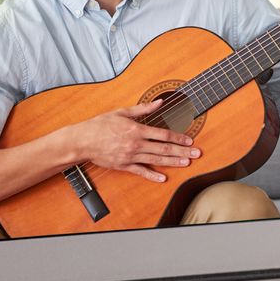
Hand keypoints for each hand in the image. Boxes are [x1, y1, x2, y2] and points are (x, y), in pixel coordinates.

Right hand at [63, 100, 199, 182]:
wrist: (83, 140)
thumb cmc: (101, 124)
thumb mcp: (122, 112)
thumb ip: (143, 108)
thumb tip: (160, 102)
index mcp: (136, 129)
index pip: (163, 134)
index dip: (179, 138)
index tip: (189, 140)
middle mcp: (135, 144)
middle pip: (164, 148)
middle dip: (182, 151)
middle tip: (196, 154)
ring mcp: (130, 156)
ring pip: (156, 160)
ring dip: (173, 162)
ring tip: (187, 163)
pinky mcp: (124, 166)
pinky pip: (141, 172)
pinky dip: (152, 176)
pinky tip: (163, 178)